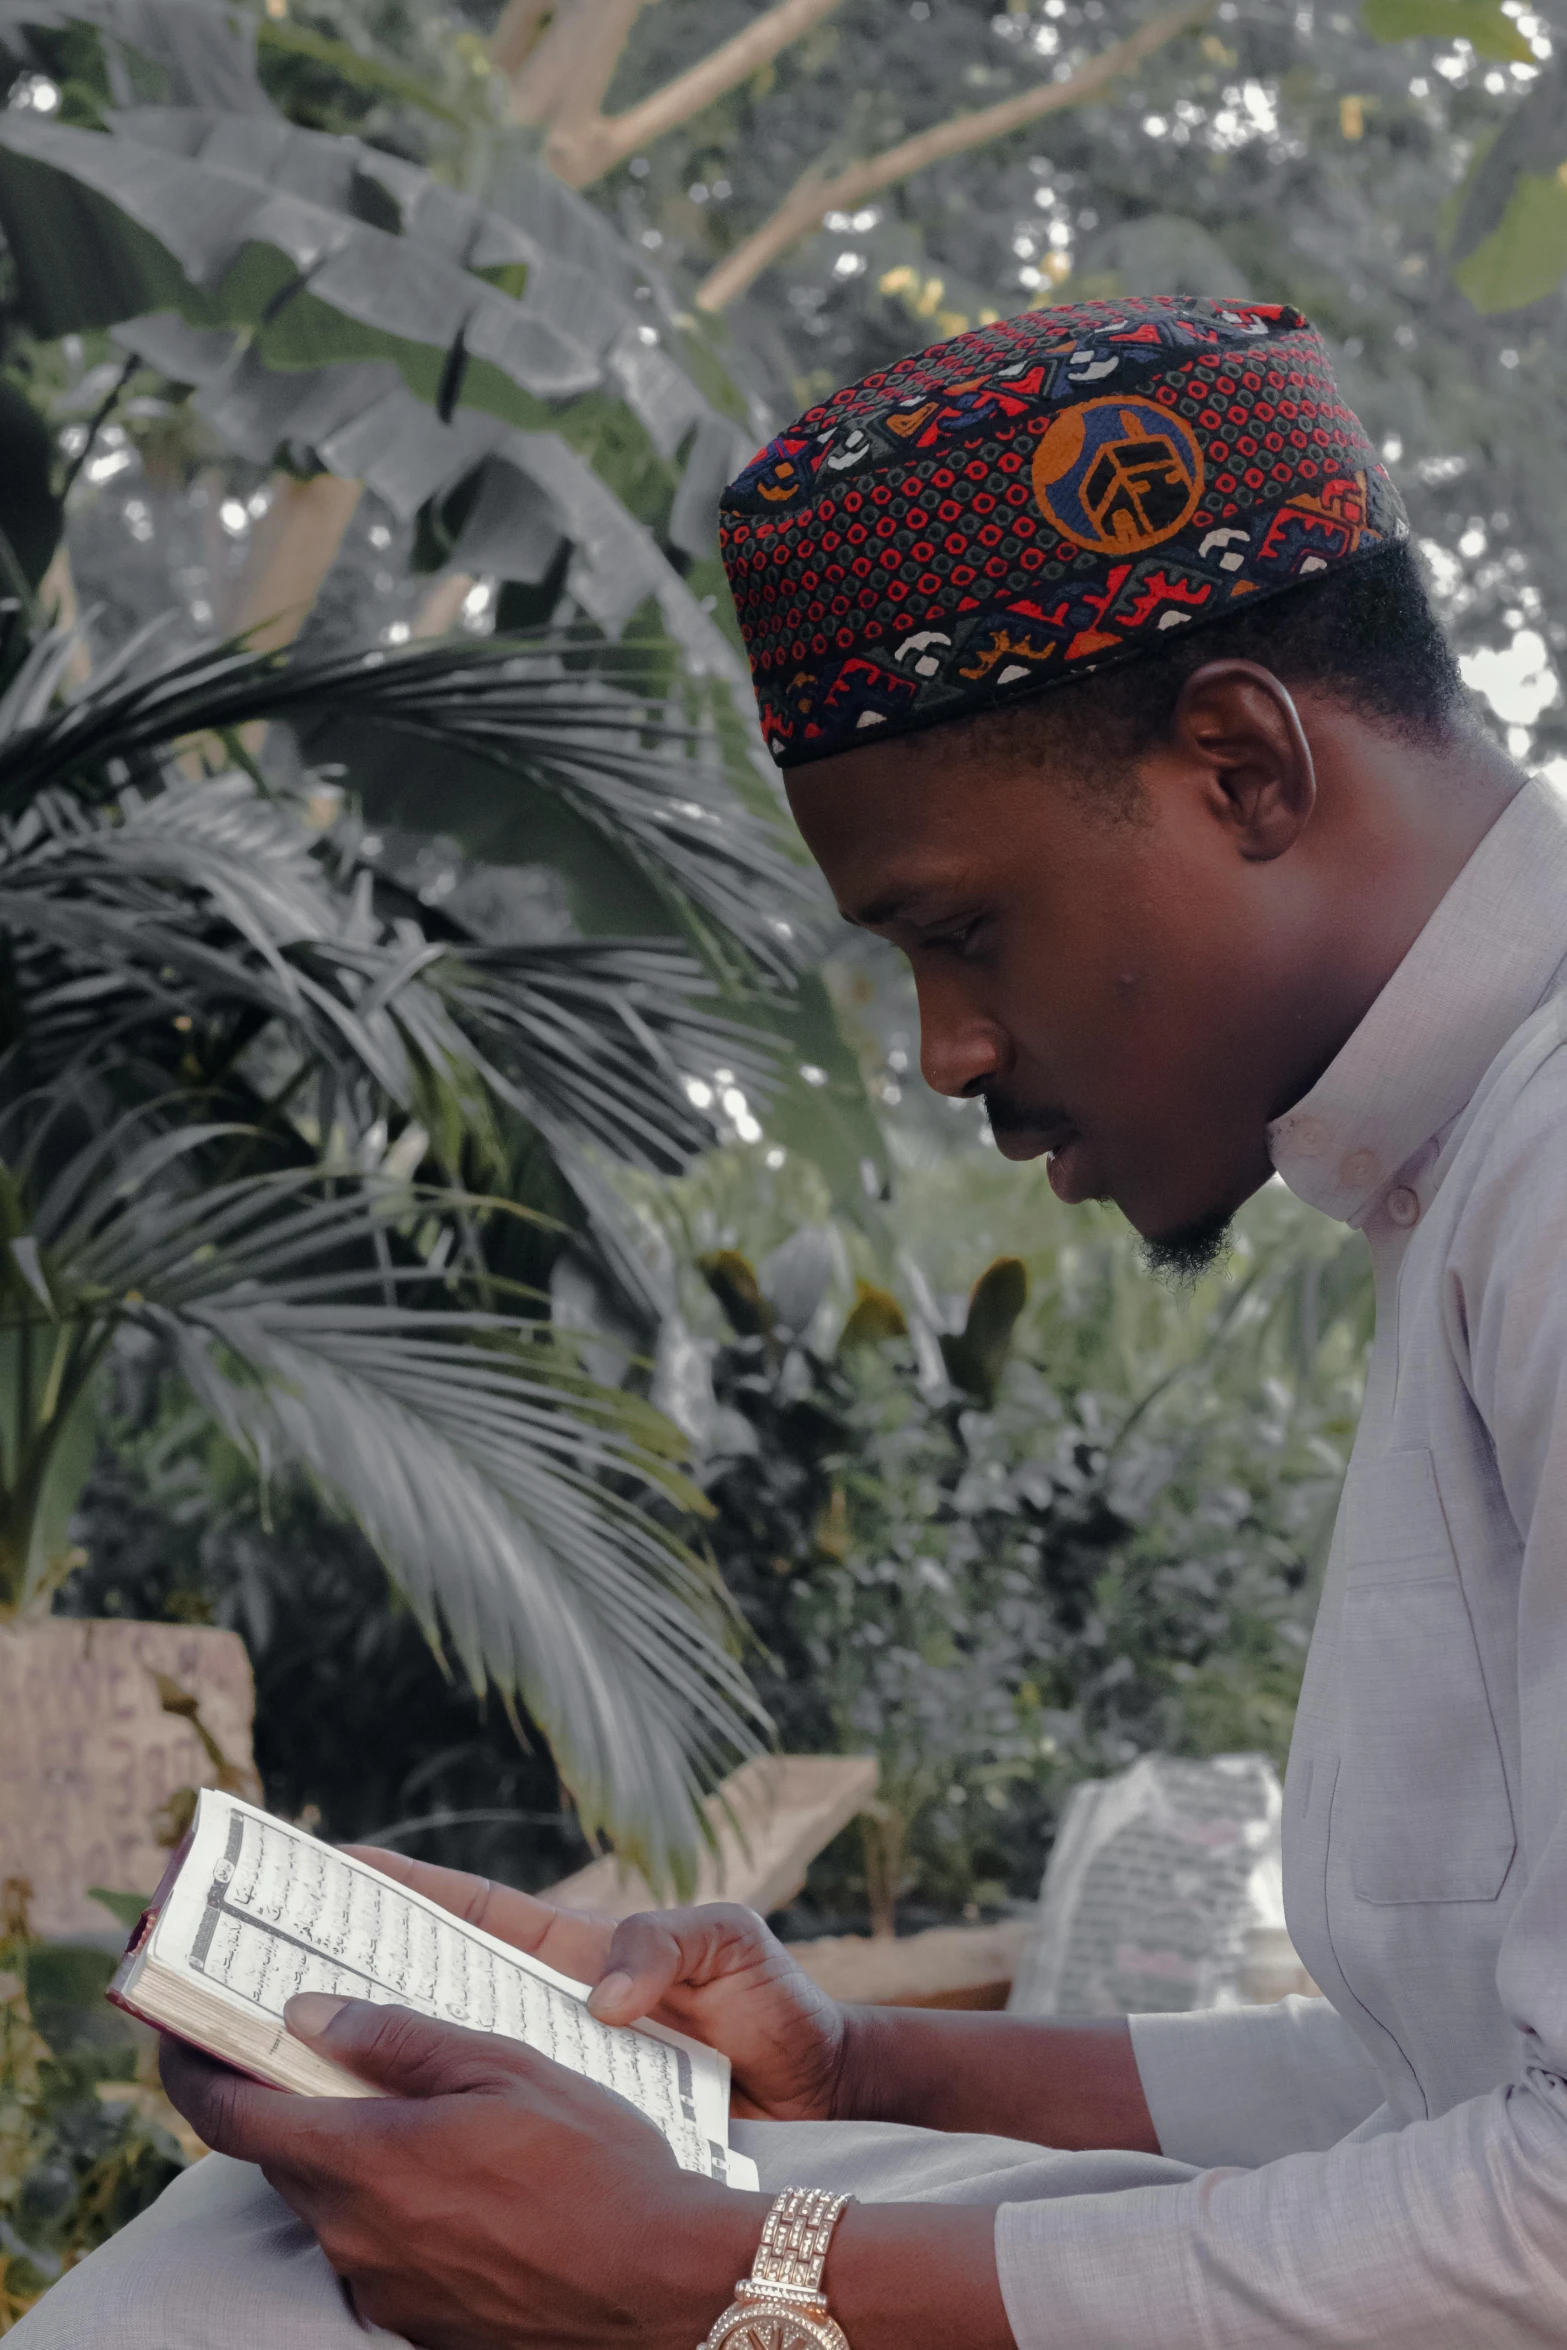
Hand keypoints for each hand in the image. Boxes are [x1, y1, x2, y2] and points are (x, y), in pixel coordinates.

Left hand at [160, 1996, 764, 2349]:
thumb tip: (309, 2017)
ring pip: (332, 2206)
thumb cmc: (593, 2161)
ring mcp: (384, 2288)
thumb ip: (398, 2039)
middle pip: (281, 2160)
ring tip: (417, 2116)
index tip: (179, 2037)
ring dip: (349, 2158)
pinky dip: (391, 2207)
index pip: (230, 2118)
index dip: (192, 2072)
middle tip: (320, 2053)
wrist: (662, 2283)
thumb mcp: (503, 2065)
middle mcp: (354, 2235)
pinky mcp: (418, 2323)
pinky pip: (377, 2251)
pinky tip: (458, 2183)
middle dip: (287, 2105)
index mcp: (365, 2160)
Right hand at [341, 1847, 848, 2121]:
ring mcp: (560, 2061)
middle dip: (364, 1967)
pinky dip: (453, 2128)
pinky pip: (501, 2120)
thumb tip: (604, 1998)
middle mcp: (554, 2000)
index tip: (330, 1862)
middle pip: (440, 1979)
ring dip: (391, 2052)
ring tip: (305, 2059)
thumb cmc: (773, 1998)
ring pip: (456, 2055)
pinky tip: (401, 2149)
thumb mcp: (729, 1943)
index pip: (471, 1907)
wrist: (819, 2085)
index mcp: (575, 1946)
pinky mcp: (577, 2121)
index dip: (402, 1884)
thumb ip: (666, 1945)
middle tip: (279, 1967)